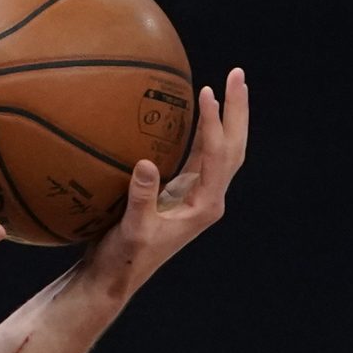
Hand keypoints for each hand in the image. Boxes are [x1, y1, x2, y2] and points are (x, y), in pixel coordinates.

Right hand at [74, 67, 249, 304]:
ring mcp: (197, 195)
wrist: (115, 278)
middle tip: (237, 74)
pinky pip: (200, 155)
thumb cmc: (122, 259)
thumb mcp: (131, 230)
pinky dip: (203, 131)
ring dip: (227, 117)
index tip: (206, 92)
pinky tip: (197, 112)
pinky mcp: (182, 194)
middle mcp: (208, 198)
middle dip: (237, 110)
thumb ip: (140, 197)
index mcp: (204, 206)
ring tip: (226, 84)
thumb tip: (146, 163)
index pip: (216, 155)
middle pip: (233, 147)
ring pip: (223, 150)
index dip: (213, 123)